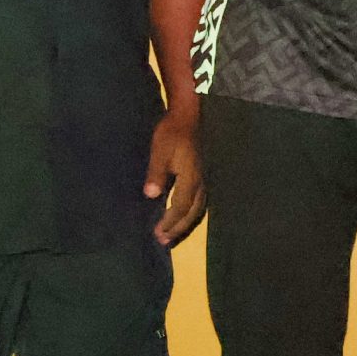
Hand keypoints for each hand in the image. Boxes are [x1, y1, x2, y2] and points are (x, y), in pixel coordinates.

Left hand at [145, 106, 205, 246]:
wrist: (190, 114)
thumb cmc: (172, 132)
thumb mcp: (160, 151)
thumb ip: (156, 173)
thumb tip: (151, 195)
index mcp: (191, 178)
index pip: (181, 207)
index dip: (170, 222)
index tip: (157, 233)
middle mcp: (202, 182)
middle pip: (192, 212)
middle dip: (178, 227)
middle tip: (164, 240)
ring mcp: (205, 178)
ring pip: (199, 207)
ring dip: (185, 222)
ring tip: (172, 233)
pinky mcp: (204, 173)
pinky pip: (201, 200)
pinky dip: (191, 212)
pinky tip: (185, 214)